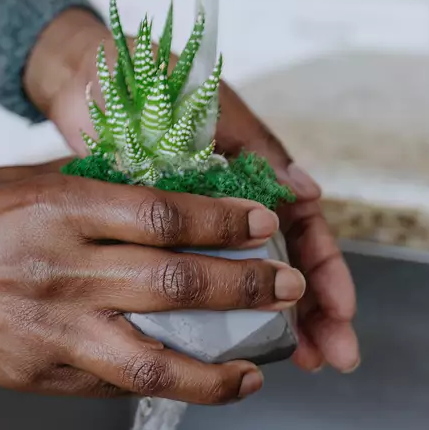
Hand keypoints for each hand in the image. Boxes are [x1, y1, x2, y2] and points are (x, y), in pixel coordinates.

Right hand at [0, 161, 305, 403]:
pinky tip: (194, 380)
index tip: (263, 221)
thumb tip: (159, 180)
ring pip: (155, 359)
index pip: (163, 216)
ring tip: (259, 364)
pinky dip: (162, 384)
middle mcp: (59, 270)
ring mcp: (50, 330)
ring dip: (220, 365)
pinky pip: (114, 383)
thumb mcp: (17, 175)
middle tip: (288, 283)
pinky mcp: (38, 374)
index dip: (224, 221)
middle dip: (246, 286)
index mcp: (55, 208)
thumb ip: (89, 180)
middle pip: (175, 283)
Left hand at [25, 8, 360, 373]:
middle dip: (314, 309)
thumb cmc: (155, 78)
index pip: (301, 225)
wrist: (88, 72)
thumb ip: (256, 148)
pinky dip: (214, 308)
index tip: (339, 309)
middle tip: (333, 354)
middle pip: (283, 261)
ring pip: (243, 276)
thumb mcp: (213, 108)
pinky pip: (192, 274)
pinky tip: (226, 341)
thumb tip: (305, 191)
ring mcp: (194, 220)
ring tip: (300, 357)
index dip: (323, 267)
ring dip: (274, 315)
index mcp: (252, 170)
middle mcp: (229, 200)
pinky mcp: (152, 233)